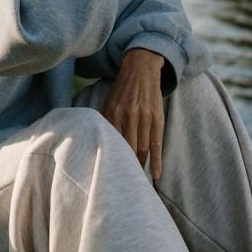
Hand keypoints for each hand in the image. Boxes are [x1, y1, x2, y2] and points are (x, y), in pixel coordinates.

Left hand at [99, 49, 165, 180]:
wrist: (140, 69)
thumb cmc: (121, 90)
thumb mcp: (107, 103)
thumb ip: (103, 122)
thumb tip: (95, 143)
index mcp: (112, 113)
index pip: (110, 143)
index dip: (110, 160)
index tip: (108, 175)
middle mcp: (128, 116)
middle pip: (127, 149)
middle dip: (125, 166)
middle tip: (122, 183)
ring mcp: (144, 117)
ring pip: (142, 148)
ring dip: (140, 166)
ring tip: (136, 180)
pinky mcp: (157, 117)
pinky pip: (157, 143)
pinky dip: (156, 161)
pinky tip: (155, 175)